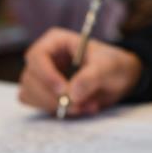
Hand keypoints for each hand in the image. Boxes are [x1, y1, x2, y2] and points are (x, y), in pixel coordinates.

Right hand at [19, 27, 142, 116]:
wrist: (120, 79)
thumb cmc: (114, 64)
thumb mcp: (108, 67)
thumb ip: (91, 77)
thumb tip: (71, 95)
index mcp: (56, 41)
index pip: (36, 56)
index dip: (46, 75)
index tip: (63, 90)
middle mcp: (44, 58)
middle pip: (31, 79)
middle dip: (53, 96)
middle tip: (79, 105)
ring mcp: (42, 76)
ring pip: (31, 94)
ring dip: (56, 106)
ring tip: (85, 106)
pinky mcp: (45, 93)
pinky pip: (38, 105)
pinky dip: (57, 111)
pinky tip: (79, 108)